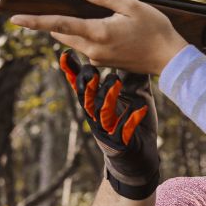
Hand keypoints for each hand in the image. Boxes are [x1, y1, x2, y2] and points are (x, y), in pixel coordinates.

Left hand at [12, 0, 187, 75]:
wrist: (170, 59)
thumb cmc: (154, 30)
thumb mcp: (130, 5)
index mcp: (97, 33)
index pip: (59, 24)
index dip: (35, 21)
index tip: (15, 19)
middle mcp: (93, 49)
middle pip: (62, 32)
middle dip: (57, 19)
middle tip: (67, 3)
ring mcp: (98, 58)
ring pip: (74, 39)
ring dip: (76, 27)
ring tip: (102, 15)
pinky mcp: (104, 62)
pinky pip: (88, 45)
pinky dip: (89, 34)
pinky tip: (111, 27)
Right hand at [59, 50, 159, 199]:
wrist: (139, 157)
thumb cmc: (132, 123)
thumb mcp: (132, 95)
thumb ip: (127, 75)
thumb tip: (127, 47)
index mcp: (96, 104)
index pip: (81, 85)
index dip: (72, 72)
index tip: (65, 54)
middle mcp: (97, 117)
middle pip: (86, 99)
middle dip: (87, 84)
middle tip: (91, 68)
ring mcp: (107, 132)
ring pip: (102, 113)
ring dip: (108, 97)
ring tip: (115, 81)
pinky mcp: (121, 144)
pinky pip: (125, 132)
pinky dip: (132, 121)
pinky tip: (140, 111)